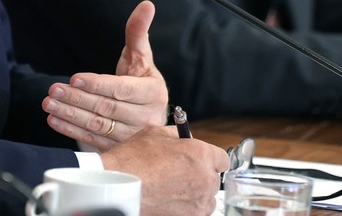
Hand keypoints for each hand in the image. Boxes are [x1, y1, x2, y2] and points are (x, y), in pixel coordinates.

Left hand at [44, 0, 169, 149]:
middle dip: (77, 99)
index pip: (122, 89)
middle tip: (53, 90)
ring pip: (98, 125)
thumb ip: (138, 32)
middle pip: (106, 108)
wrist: (149, 113)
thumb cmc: (142, 80)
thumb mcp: (142, 56)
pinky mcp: (119, 148)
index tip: (74, 78)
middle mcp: (146, 117)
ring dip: (70, 115)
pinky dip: (71, 131)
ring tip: (49, 104)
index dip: (97, 84)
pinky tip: (54, 120)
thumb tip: (146, 4)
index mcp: (153, 93)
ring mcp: (133, 136)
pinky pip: (92, 140)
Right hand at [100, 126, 227, 215]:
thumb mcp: (156, 133)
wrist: (118, 187)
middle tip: (180, 174)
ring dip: (196, 194)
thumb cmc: (132, 161)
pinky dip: (187, 208)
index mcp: (201, 154)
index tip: (202, 162)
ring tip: (173, 189)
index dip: (210, 159)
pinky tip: (170, 200)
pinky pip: (197, 212)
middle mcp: (205, 178)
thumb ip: (178, 135)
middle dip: (200, 176)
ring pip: (207, 198)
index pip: (222, 159)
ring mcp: (198, 202)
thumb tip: (185, 137)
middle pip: (215, 179)